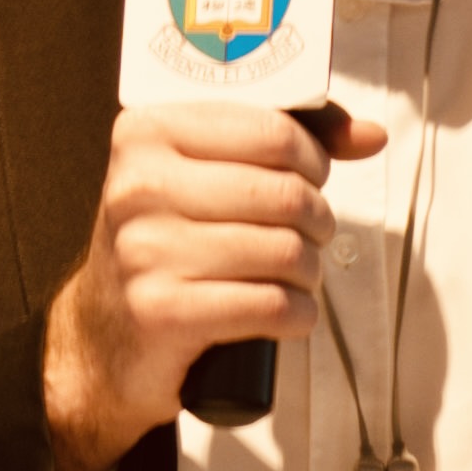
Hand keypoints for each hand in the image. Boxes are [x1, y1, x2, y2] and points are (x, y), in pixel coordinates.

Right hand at [41, 96, 368, 466]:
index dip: (314, 158)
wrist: (102, 339)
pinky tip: (290, 313)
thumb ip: (279, 143)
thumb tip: (369, 134)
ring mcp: (145, 251)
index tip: (311, 179)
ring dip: (310, 271)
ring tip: (297, 275)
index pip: (272, 131)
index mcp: (147, 134)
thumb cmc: (164, 247)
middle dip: (318, 219)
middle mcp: (138, 187)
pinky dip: (298, 315)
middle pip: (286, 193)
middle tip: (309, 235)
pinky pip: (270, 306)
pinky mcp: (161, 312)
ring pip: (285, 251)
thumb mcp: (201, 178)